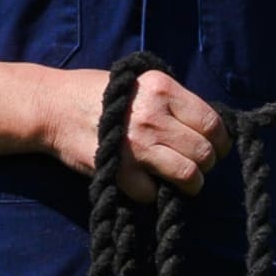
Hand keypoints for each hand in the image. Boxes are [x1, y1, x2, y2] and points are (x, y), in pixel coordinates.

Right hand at [38, 67, 231, 202]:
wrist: (53, 107)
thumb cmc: (99, 93)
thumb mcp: (143, 83)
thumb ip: (174, 101)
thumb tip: (208, 126)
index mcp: (164, 90)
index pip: (212, 122)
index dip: (222, 140)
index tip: (219, 148)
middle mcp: (154, 116)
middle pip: (204, 151)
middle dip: (207, 164)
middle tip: (199, 167)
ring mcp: (137, 145)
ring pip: (187, 174)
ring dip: (191, 184)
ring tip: (185, 183)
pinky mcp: (118, 171)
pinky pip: (153, 192)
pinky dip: (154, 193)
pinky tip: (146, 183)